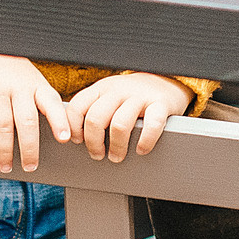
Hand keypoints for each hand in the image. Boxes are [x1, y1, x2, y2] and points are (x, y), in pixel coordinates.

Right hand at [0, 53, 73, 173]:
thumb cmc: (17, 74)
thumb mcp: (36, 83)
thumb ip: (46, 106)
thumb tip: (65, 136)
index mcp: (37, 86)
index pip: (51, 103)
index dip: (59, 121)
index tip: (65, 139)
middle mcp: (19, 87)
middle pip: (27, 121)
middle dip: (29, 148)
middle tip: (30, 167)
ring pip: (3, 125)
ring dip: (5, 150)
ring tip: (6, 166)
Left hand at [68, 72, 191, 161]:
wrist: (166, 82)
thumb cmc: (132, 96)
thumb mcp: (108, 97)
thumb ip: (92, 109)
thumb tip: (72, 136)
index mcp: (102, 88)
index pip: (78, 106)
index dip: (73, 127)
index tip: (77, 141)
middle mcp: (119, 90)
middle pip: (96, 118)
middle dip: (93, 143)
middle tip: (98, 155)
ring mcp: (140, 96)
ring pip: (120, 125)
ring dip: (116, 147)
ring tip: (117, 156)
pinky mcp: (161, 104)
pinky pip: (151, 125)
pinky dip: (145, 142)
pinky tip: (141, 149)